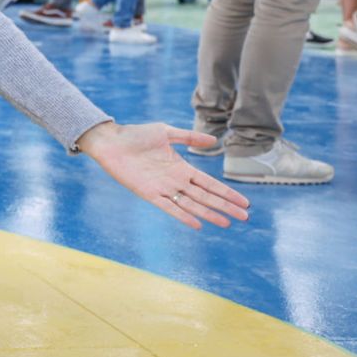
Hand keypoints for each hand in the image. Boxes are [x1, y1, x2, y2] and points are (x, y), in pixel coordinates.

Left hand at [77, 122, 249, 229]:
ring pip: (191, 204)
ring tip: (227, 223)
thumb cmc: (136, 135)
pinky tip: (198, 224)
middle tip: (245, 217)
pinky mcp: (148, 193)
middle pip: (205, 197)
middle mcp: (175, 181)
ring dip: (209, 214)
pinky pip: (169, 207)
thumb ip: (189, 137)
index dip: (226, 192)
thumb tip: (214, 141)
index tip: (244, 202)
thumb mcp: (166, 132)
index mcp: (181, 168)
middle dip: (225, 206)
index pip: (209, 183)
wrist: (111, 141)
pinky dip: (183, 216)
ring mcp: (163, 188)